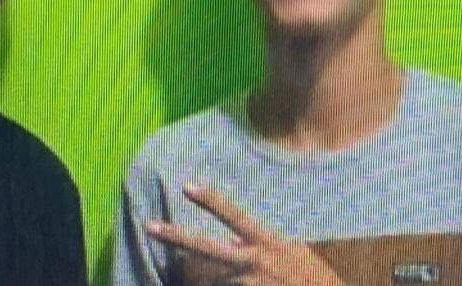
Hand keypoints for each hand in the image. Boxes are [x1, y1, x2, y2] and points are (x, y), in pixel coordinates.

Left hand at [146, 184, 344, 285]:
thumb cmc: (313, 277)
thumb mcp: (290, 251)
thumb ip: (259, 243)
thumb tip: (233, 239)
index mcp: (267, 242)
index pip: (234, 216)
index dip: (211, 200)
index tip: (187, 186)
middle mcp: (255, 262)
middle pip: (206, 247)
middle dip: (175, 236)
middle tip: (148, 226)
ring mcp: (250, 284)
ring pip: (213, 279)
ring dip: (210, 279)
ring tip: (213, 276)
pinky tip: (211, 281)